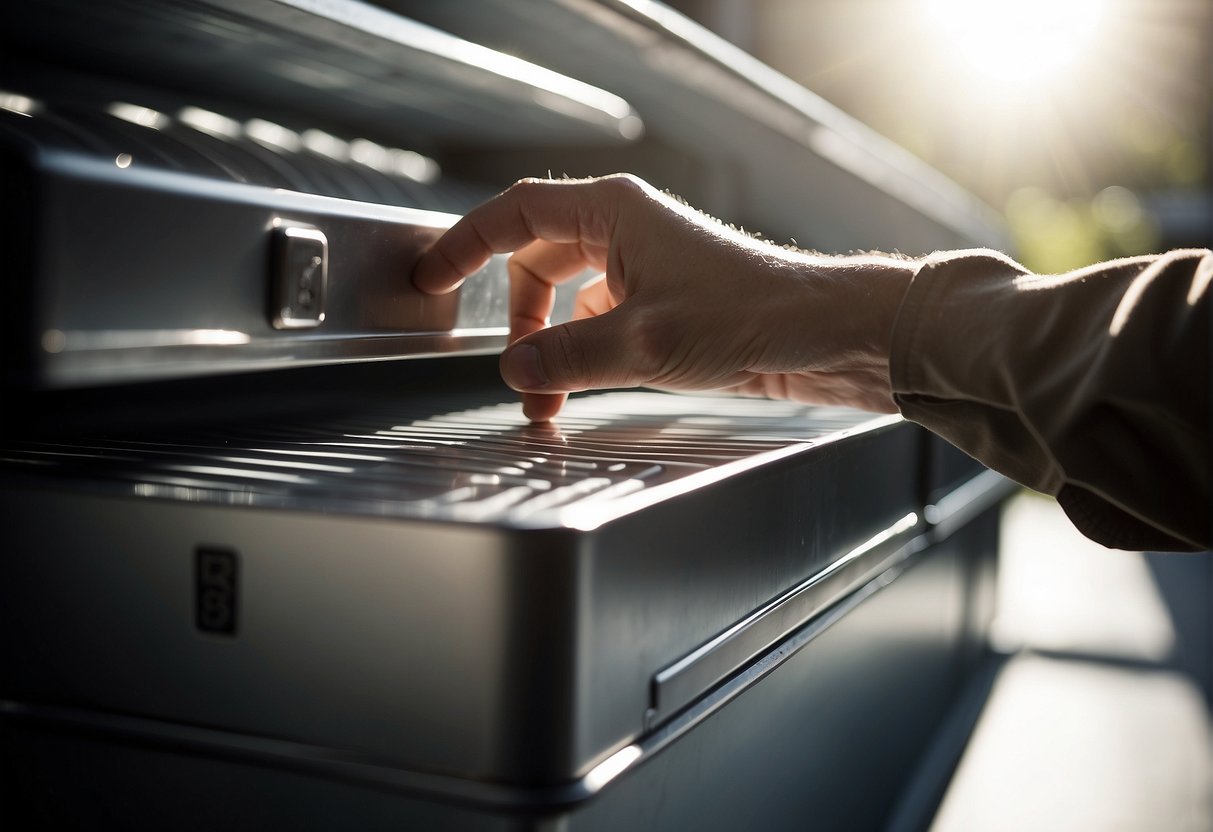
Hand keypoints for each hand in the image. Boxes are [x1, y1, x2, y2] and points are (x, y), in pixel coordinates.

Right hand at [412, 174, 914, 421]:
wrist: (820, 335)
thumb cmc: (750, 314)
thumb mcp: (644, 343)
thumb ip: (569, 358)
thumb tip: (515, 371)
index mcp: (612, 212)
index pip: (514, 214)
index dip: (466, 243)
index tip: (433, 277)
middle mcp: (624, 231)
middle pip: (536, 262)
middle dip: (518, 319)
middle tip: (511, 368)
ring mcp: (643, 267)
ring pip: (568, 300)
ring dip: (551, 348)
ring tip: (546, 398)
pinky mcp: (662, 302)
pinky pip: (599, 323)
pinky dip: (582, 357)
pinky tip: (582, 392)